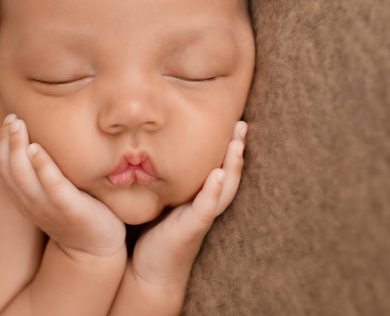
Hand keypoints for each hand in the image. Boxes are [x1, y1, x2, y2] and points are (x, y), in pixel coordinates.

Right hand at [0, 114, 125, 260]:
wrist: (94, 249)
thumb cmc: (76, 211)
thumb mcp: (52, 191)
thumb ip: (44, 169)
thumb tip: (43, 135)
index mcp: (24, 197)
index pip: (2, 168)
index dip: (0, 143)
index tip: (7, 119)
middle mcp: (30, 202)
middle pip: (8, 169)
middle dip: (6, 140)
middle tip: (11, 116)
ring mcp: (48, 207)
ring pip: (22, 176)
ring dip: (17, 148)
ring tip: (19, 125)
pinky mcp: (70, 209)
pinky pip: (52, 187)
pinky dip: (42, 167)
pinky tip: (36, 148)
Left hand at [130, 120, 246, 287]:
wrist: (149, 270)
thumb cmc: (154, 231)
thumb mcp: (160, 197)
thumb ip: (161, 175)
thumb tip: (147, 143)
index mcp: (201, 194)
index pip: (219, 165)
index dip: (228, 144)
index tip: (234, 118)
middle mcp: (207, 204)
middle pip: (229, 173)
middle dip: (238, 149)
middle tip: (242, 124)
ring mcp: (202, 216)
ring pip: (224, 188)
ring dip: (232, 166)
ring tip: (237, 144)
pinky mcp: (192, 229)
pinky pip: (206, 208)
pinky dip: (213, 192)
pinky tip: (217, 176)